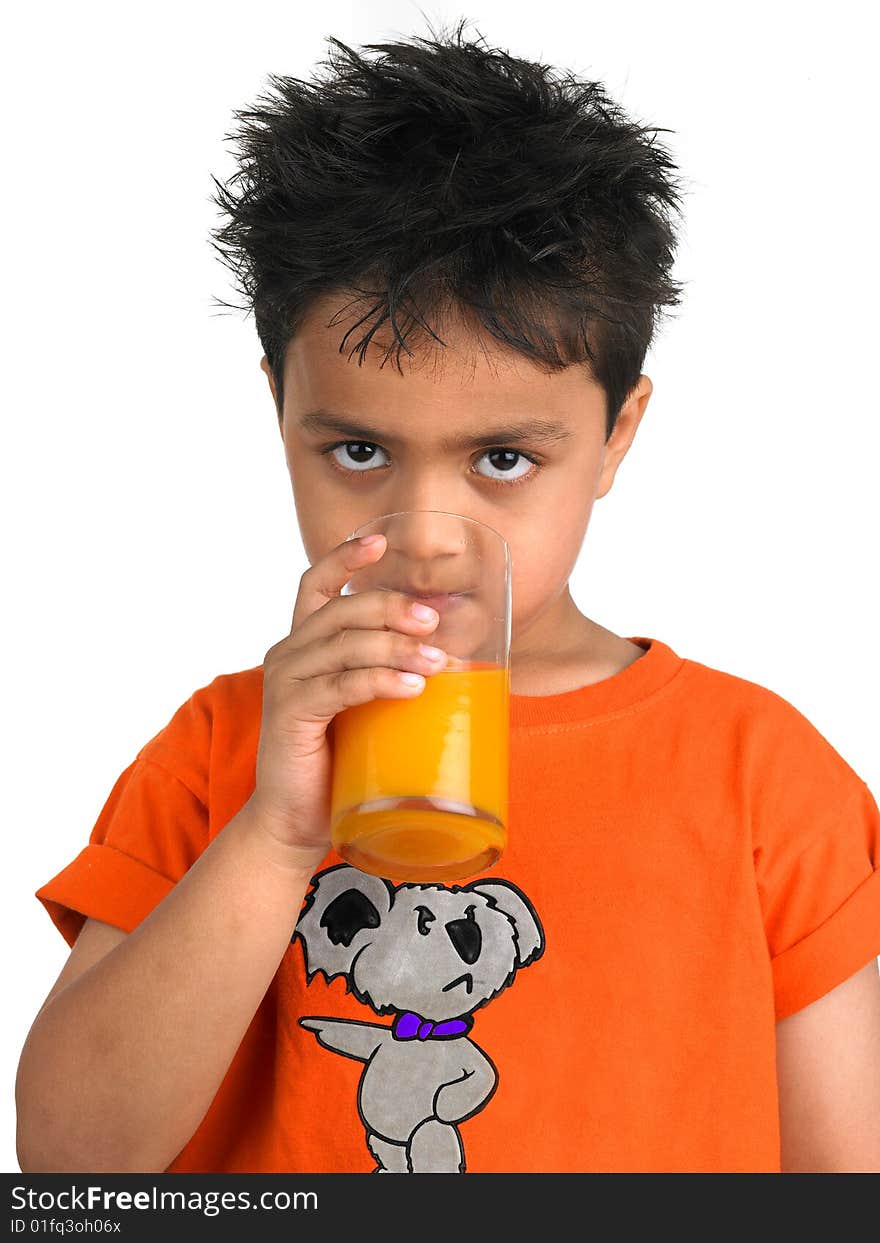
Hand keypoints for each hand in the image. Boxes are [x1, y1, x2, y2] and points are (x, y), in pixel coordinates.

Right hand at [246, 533, 447, 860]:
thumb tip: (456, 655)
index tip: (382, 540)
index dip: (346, 557)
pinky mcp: (289, 714)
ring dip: (397, 647)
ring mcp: (286, 682)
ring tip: (438, 662)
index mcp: (304, 643)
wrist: (296, 818)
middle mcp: (289, 653)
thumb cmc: (338, 760)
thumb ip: (387, 673)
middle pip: (342, 609)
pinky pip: (340, 686)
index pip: (316, 583)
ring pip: (347, 645)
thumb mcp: (363, 705)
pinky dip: (379, 681)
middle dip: (392, 607)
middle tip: (434, 620)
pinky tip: (412, 687)